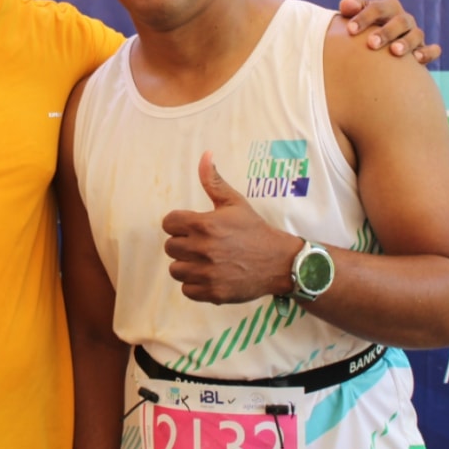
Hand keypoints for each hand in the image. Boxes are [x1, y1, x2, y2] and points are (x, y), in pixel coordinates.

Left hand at [160, 154, 300, 303]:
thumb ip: (214, 181)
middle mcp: (202, 249)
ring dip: (187, 266)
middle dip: (183, 244)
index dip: (179, 224)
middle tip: (203, 244)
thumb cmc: (255, 230)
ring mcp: (207, 273)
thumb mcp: (235, 203)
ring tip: (206, 261)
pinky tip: (211, 275)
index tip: (192, 227)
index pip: (169, 223)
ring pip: (175, 270)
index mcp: (204, 224)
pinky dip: (195, 285)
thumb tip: (205, 155)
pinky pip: (187, 290)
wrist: (280, 262)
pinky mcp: (212, 293)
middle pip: (170, 247)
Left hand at [338, 0, 440, 63]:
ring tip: (394, 52)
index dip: (364, 17)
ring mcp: (415, 34)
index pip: (378, 8)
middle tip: (371, 44)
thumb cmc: (364, 29)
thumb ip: (351, 8)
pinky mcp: (423, 50)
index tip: (350, 31)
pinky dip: (427, 53)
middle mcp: (403, 19)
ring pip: (416, 35)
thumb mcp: (356, 16)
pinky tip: (417, 60)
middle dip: (386, 31)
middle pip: (400, 21)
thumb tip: (346, 5)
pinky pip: (431, 50)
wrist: (379, 47)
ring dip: (406, 42)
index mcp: (388, 8)